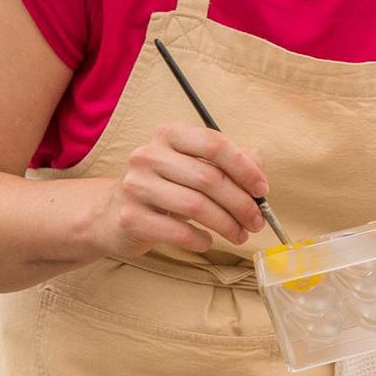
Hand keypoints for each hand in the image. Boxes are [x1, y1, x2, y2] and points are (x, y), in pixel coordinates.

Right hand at [92, 122, 267, 256]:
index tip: (262, 190)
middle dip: (241, 204)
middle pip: (209, 178)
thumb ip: (229, 162)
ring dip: (227, 225)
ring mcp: (136, 186)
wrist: (114, 214)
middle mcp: (149, 155)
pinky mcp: (130, 217)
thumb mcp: (195, 167)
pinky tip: (208, 241)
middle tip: (257, 222)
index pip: (214, 144)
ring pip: (196, 206)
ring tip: (240, 235)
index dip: (244, 168)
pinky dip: (201, 239)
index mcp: (170, 135)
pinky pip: (178, 231)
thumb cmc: (166, 188)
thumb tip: (259, 168)